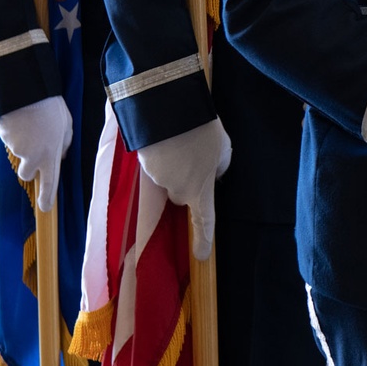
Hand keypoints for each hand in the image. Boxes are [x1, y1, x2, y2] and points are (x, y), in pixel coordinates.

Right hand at [0, 96, 72, 211]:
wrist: (28, 92)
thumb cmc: (51, 108)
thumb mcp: (67, 126)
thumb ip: (64, 144)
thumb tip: (60, 155)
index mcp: (50, 156)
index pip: (49, 185)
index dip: (46, 199)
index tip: (44, 208)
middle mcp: (32, 158)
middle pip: (26, 174)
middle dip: (29, 166)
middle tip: (35, 147)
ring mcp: (17, 150)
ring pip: (18, 155)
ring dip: (23, 145)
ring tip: (30, 126)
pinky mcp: (5, 140)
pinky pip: (10, 141)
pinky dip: (14, 135)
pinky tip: (21, 121)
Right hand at [138, 119, 231, 259]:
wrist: (170, 109)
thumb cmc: (202, 129)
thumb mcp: (223, 148)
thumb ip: (219, 167)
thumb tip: (212, 175)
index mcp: (200, 189)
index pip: (204, 221)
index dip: (203, 239)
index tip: (201, 256)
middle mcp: (178, 190)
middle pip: (181, 195)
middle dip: (185, 182)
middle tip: (192, 155)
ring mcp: (158, 179)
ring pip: (167, 179)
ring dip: (172, 165)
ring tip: (178, 140)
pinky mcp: (143, 165)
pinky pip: (155, 165)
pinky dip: (160, 156)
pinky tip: (165, 138)